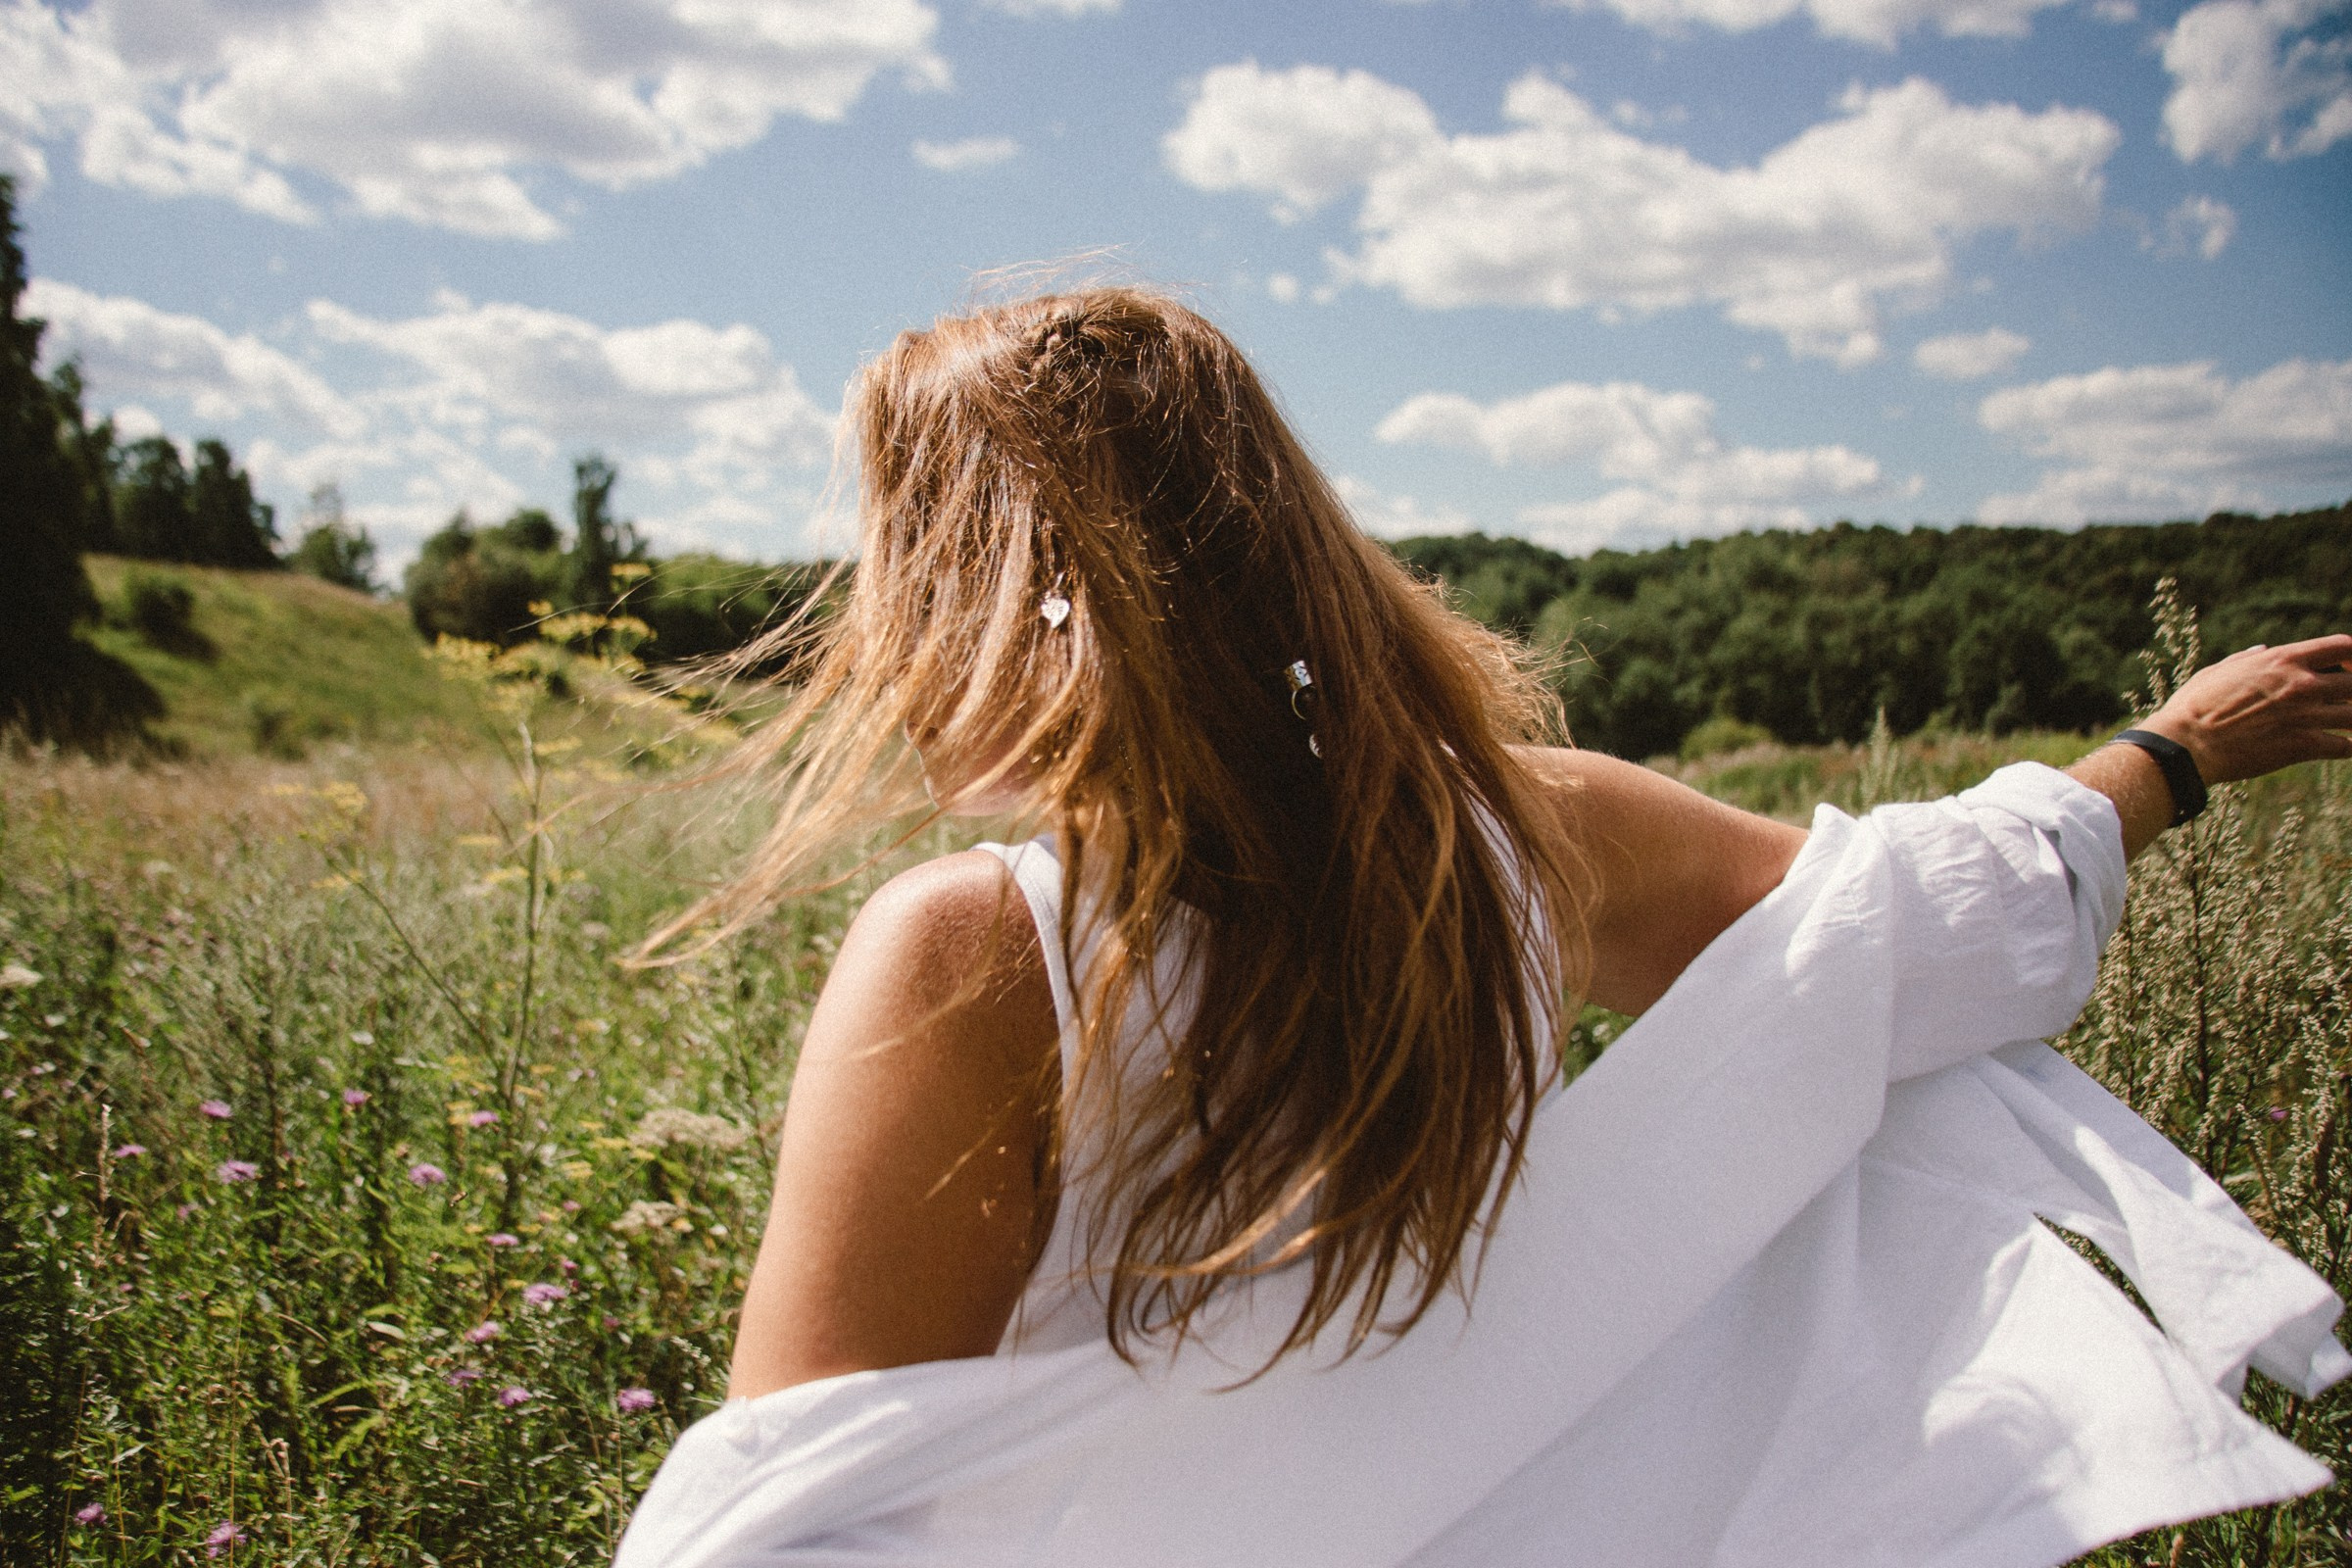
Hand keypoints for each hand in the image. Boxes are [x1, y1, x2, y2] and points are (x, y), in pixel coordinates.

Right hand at [2140, 634, 2351, 785]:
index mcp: (2282, 660)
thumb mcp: (2216, 672)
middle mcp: (2301, 684)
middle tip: (2346, 702)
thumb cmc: (2192, 707)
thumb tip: (2262, 650)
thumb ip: (2245, 659)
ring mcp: (2304, 716)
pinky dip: (2350, 746)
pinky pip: (2346, 746)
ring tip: (2347, 724)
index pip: (2342, 646)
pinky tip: (2344, 746)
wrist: (2184, 745)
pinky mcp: (2302, 747)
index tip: (2350, 667)